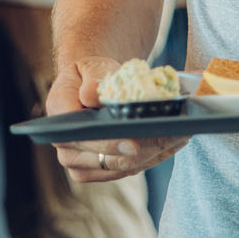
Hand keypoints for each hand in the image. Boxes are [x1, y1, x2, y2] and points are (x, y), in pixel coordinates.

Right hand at [47, 56, 188, 182]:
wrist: (89, 87)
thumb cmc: (91, 75)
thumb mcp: (91, 67)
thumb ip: (93, 79)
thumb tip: (92, 95)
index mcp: (59, 118)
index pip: (82, 137)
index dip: (108, 143)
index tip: (134, 143)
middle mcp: (65, 147)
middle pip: (105, 159)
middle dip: (142, 150)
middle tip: (171, 136)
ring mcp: (81, 163)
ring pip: (121, 167)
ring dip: (153, 154)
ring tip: (179, 136)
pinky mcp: (100, 171)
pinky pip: (130, 169)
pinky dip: (154, 157)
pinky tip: (174, 142)